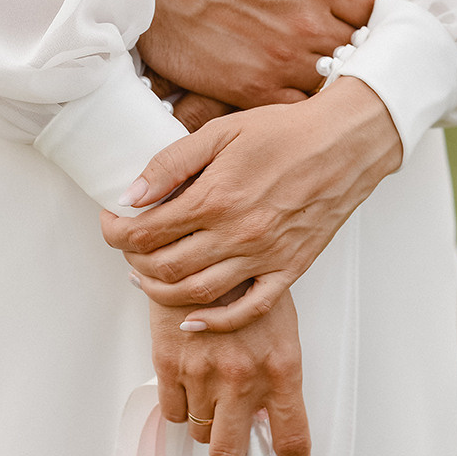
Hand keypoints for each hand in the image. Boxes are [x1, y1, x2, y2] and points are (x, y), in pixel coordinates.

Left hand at [103, 78, 401, 330]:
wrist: (345, 143)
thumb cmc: (284, 133)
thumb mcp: (219, 133)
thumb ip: (170, 165)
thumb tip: (131, 196)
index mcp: (215, 197)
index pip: (146, 232)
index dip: (116, 232)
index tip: (111, 223)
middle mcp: (237, 234)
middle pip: (165, 267)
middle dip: (134, 261)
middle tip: (128, 247)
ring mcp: (263, 257)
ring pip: (196, 294)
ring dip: (161, 292)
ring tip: (147, 278)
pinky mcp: (288, 271)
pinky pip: (246, 310)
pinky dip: (213, 322)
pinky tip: (191, 319)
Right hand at [136, 0, 387, 106]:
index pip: (375, 8)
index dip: (369, 12)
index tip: (355, 15)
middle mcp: (309, 24)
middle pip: (359, 48)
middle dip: (352, 45)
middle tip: (335, 43)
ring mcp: (281, 62)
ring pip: (331, 81)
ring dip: (327, 76)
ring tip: (312, 67)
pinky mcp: (253, 90)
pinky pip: (298, 108)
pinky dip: (300, 102)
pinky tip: (289, 88)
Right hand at [150, 291, 310, 455]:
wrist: (203, 248)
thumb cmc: (246, 282)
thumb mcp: (280, 328)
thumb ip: (276, 375)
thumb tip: (269, 418)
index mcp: (281, 369)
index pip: (293, 439)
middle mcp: (243, 378)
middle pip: (233, 455)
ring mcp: (203, 374)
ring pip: (202, 431)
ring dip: (208, 427)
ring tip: (212, 403)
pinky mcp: (170, 365)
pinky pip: (174, 412)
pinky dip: (181, 409)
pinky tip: (188, 387)